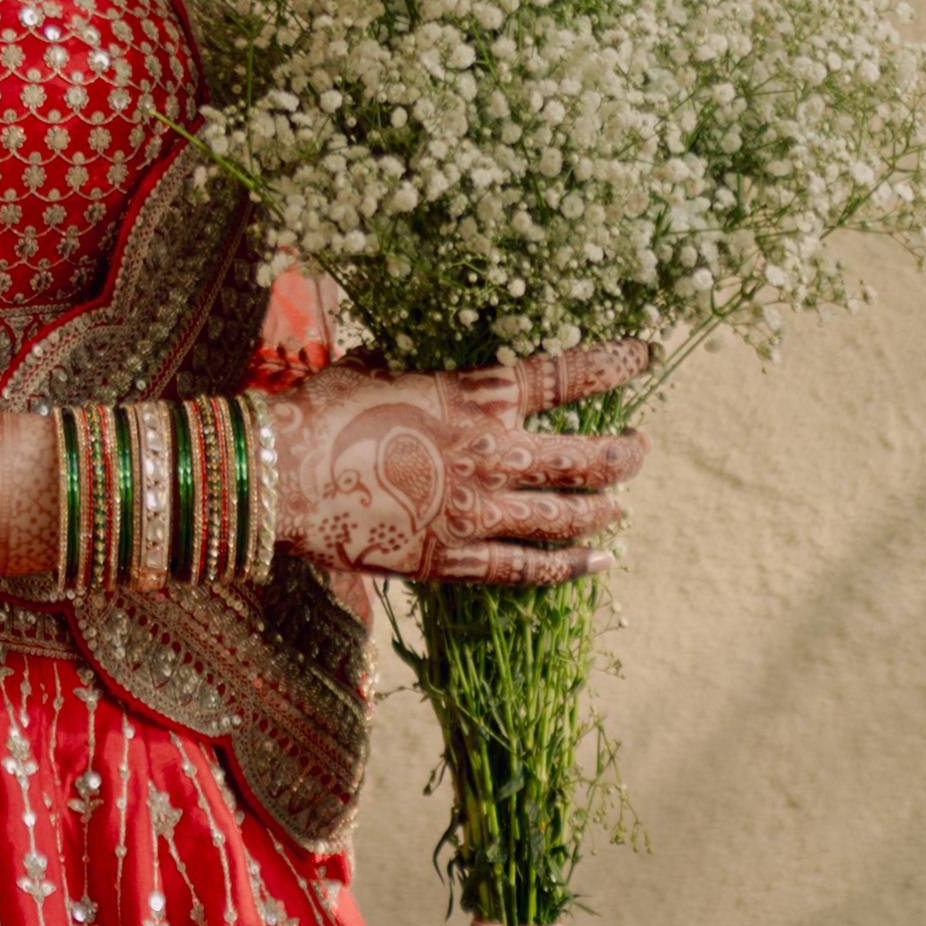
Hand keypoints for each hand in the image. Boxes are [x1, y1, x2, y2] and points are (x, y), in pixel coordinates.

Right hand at [270, 348, 650, 580]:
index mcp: (479, 394)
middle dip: (625, 454)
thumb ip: (416, 371)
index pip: (569, 374)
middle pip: (587, 456)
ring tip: (620, 509)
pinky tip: (596, 564)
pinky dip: (567, 567)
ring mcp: (478, 512)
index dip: (616, 363)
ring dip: (603, 511)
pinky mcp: (454, 559)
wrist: (278, 475)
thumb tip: (409, 362)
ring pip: (567, 517)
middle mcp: (493, 453)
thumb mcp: (379, 369)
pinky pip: (527, 569)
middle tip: (641, 449)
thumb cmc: (320, 412)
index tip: (647, 356)